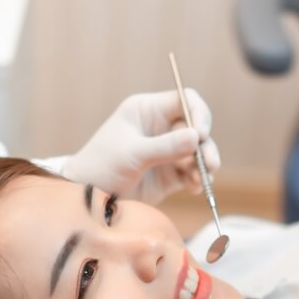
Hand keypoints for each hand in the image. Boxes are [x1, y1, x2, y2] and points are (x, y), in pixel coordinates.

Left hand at [63, 90, 220, 204]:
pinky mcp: (168, 176)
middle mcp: (160, 128)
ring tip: (201, 181)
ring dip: (203, 166)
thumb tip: (197, 137)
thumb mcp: (132, 154)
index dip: (198, 114)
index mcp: (147, 111)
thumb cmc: (101, 167)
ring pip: (197, 153)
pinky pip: (191, 173)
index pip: (184, 101)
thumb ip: (165, 146)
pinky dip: (197, 180)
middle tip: (210, 164)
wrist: (88, 198)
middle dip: (205, 146)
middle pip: (195, 129)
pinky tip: (195, 188)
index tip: (201, 134)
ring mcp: (166, 153)